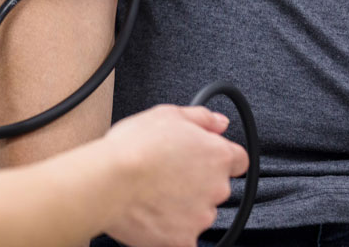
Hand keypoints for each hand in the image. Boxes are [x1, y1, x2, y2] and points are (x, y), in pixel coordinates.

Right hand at [101, 106, 249, 246]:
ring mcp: (202, 217)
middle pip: (216, 185)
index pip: (238, 159)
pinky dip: (172, 226)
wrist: (110, 182)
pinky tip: (152, 211)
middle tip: (166, 170)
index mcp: (216, 155)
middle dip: (197, 179)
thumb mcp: (166, 114)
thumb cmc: (133, 146)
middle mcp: (216, 188)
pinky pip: (184, 235)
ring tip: (153, 189)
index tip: (204, 156)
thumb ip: (200, 117)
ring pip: (199, 210)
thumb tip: (220, 122)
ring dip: (184, 202)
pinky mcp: (184, 240)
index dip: (221, 156)